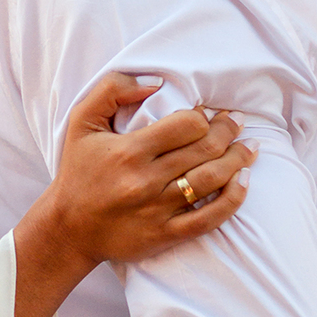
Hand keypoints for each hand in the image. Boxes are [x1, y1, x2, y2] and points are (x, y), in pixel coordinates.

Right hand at [42, 73, 255, 272]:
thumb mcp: (81, 122)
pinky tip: (244, 182)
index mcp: (129, 151)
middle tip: (237, 123)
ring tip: (249, 147)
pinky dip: (234, 199)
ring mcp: (157, 210)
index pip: (187, 125)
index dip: (205, 116)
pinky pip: (210, 219)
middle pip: (205, 149)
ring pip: (213, 180)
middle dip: (229, 131)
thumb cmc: (78, 171)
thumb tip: (156, 81)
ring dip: (239, 160)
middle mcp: (145, 180)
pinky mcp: (164, 235)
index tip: (209, 114)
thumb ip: (112, 90)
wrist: (67, 228)